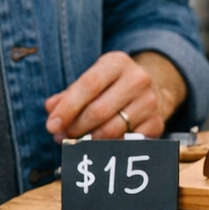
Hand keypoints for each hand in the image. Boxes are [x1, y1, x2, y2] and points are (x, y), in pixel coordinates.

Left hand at [44, 51, 184, 140]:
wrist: (152, 91)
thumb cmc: (112, 87)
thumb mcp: (92, 80)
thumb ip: (69, 94)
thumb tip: (51, 110)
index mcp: (117, 63)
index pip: (89, 86)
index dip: (67, 108)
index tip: (53, 124)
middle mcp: (137, 79)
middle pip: (98, 111)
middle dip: (75, 127)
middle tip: (63, 136)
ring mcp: (149, 102)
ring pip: (112, 129)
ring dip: (89, 140)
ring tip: (77, 141)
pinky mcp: (156, 123)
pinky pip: (126, 142)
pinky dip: (108, 146)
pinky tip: (99, 144)